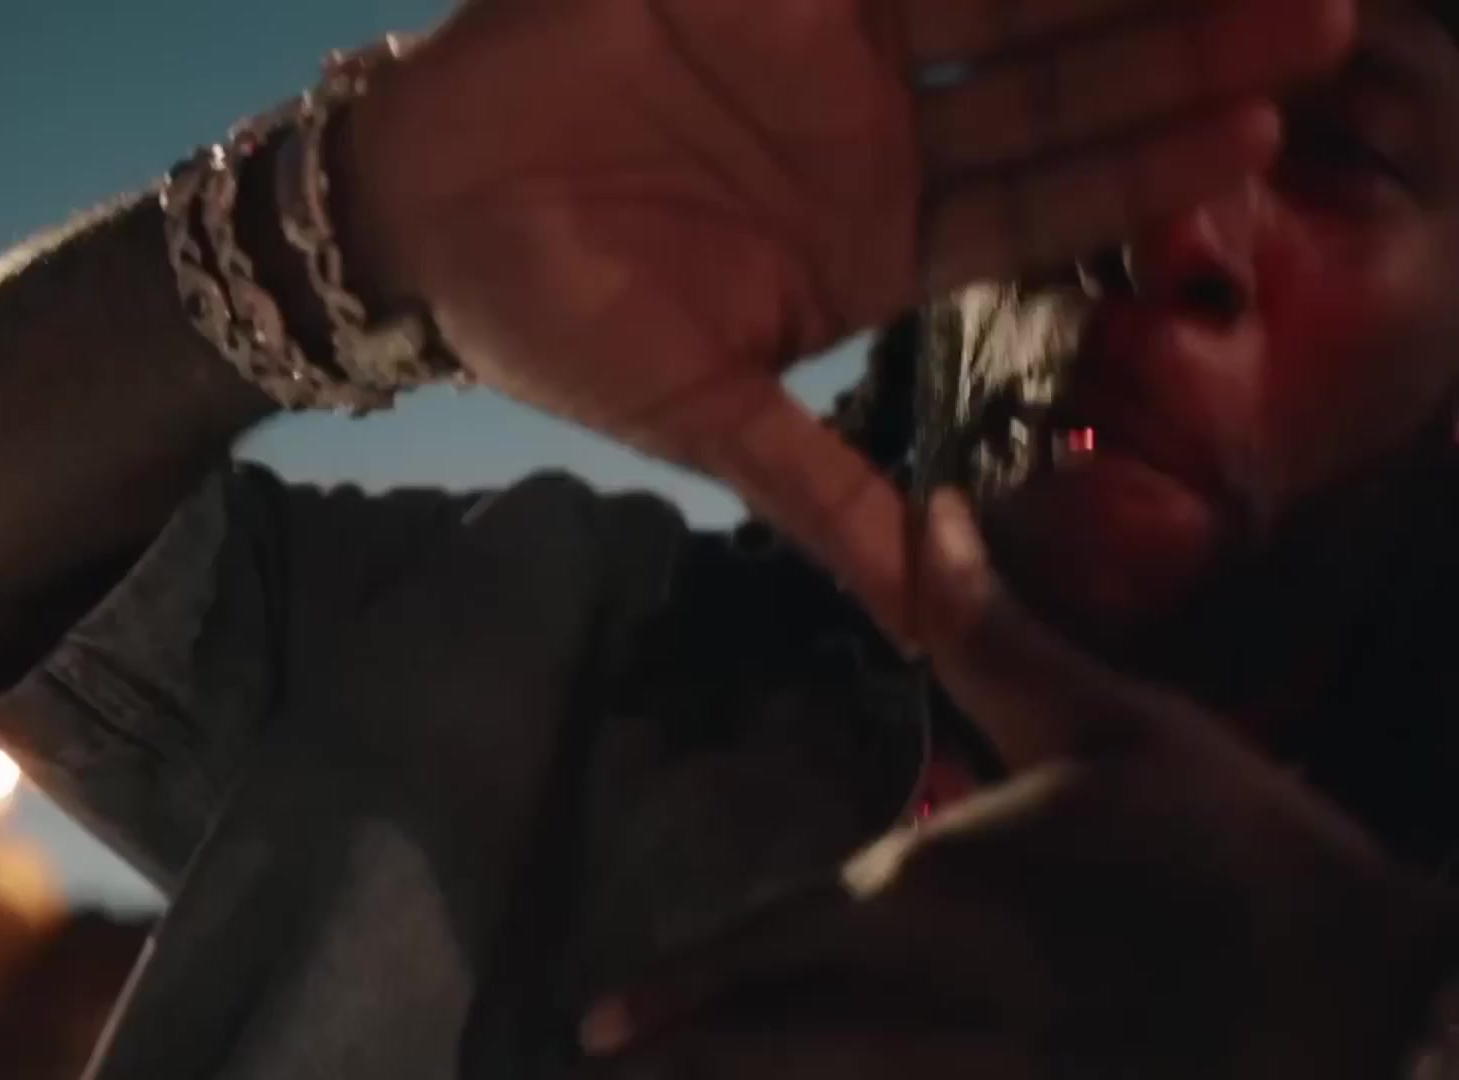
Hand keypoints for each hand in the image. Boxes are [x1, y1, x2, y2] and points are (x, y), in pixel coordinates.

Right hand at [344, 0, 1352, 635]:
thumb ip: (821, 496)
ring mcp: (836, 50)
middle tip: (1306, 25)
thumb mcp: (699, 419)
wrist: (422, 205)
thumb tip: (926, 623)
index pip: (1036, 206)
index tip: (1249, 145)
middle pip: (1052, 90)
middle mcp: (881, 144)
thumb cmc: (552, 317)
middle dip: (1174, 58)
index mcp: (877, 248)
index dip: (1138, 175)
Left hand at [574, 494, 1457, 1078]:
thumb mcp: (1113, 722)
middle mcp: (943, 1004)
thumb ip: (993, 630)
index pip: (771, 949)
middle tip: (605, 1073)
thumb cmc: (1234, 846)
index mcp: (939, 895)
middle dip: (692, 1061)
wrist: (1370, 991)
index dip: (680, 989)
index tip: (598, 1017)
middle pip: (782, 1049)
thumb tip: (928, 509)